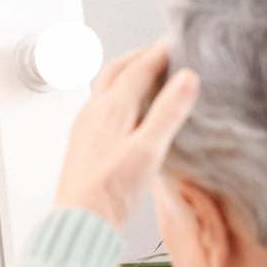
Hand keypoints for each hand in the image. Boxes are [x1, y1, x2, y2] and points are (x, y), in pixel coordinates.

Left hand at [53, 41, 200, 229]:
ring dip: (127, 75)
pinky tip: (127, 114)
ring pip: (106, 88)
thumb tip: (186, 79)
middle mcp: (93, 111)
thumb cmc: (110, 192)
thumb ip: (168, 112)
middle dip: (140, 57)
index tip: (177, 44)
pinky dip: (117, 97)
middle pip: (117, 70)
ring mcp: (85, 127)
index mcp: (111, 107)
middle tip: (161, 53)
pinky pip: (100, 107)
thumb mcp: (148, 150)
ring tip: (147, 78)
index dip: (160, 53)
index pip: (139, 67)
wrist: (81, 222)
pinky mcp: (82, 143)